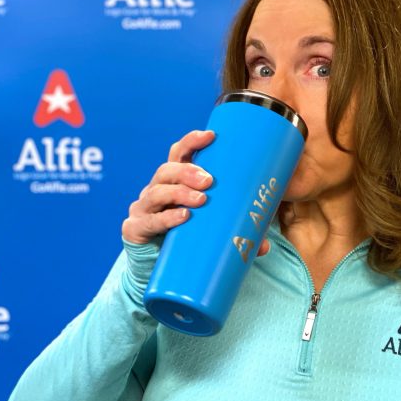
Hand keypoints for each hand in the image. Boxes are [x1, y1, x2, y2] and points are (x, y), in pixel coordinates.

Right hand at [121, 129, 270, 256]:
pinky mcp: (136, 228)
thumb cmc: (185, 236)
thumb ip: (235, 231)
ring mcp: (144, 208)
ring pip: (157, 192)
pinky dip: (167, 218)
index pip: (179, 154)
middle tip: (210, 181)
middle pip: (167, 170)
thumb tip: (263, 245)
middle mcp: (156, 189)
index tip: (211, 135)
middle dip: (188, 171)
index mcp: (174, 181)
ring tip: (201, 200)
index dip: (192, 141)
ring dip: (179, 193)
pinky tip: (183, 217)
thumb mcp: (208, 226)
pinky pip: (151, 220)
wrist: (154, 265)